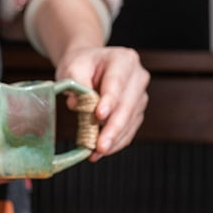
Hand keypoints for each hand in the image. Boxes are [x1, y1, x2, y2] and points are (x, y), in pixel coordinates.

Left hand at [55, 45, 149, 161]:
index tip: (99, 116)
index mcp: (123, 60)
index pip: (117, 82)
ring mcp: (140, 96)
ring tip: (96, 153)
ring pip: (130, 122)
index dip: (109, 100)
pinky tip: (102, 151)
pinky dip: (116, 142)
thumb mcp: (73, 68)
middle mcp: (137, 77)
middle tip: (100, 146)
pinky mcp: (137, 112)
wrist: (89, 66)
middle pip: (127, 106)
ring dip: (113, 140)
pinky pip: (129, 130)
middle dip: (112, 129)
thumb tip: (77, 105)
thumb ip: (76, 84)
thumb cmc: (82, 65)